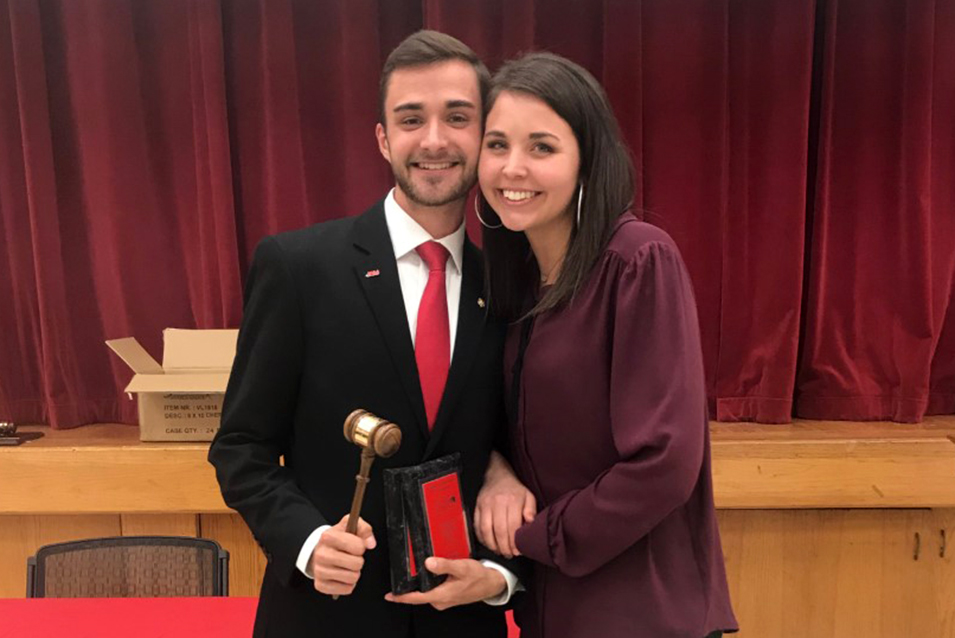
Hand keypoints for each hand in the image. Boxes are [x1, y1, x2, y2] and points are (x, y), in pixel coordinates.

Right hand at [311, 515, 375, 596]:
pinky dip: (348, 584)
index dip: (361, 547)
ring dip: (354, 573)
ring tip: (346, 566)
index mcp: (328, 537)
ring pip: (353, 578)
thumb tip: (371, 543)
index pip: (358, 547)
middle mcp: (322, 554)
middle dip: (358, 561)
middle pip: (357, 564)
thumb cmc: (336, 539)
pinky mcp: (321, 585)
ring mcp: (320, 571)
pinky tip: (342, 575)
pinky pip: (347, 589)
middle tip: (351, 557)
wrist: (319, 551)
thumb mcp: (349, 526)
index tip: (355, 545)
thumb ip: (364, 529)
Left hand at [384, 557, 505, 609]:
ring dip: (419, 584)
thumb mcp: (462, 567)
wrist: (492, 583)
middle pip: (418, 595)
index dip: (401, 597)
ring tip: (413, 573)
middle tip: (398, 577)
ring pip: (426, 592)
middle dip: (408, 588)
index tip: (389, 595)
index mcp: (441, 595)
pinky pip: (432, 590)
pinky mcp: (447, 596)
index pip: (416, 598)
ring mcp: (444, 599)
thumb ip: (444, 565)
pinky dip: (428, 584)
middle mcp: (441, 600)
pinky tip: (429, 574)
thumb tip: (428, 563)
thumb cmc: (478, 576)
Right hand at [474, 451, 535, 557]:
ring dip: (492, 545)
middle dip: (504, 547)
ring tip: (498, 551)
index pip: (513, 526)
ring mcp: (485, 505)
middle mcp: (498, 503)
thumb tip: (530, 523)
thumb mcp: (528, 496)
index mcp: (512, 500)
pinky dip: (482, 538)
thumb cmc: (514, 489)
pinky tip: (488, 543)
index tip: (517, 551)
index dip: (514, 542)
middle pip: (499, 530)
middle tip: (508, 554)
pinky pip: (477, 526)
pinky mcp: (477, 507)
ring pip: (486, 530)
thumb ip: (531, 510)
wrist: (497, 475)